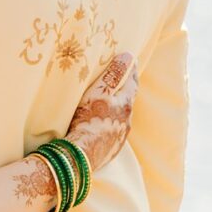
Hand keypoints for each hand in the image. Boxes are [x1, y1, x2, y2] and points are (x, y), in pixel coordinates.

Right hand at [68, 50, 136, 171]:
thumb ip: (114, 74)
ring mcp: (119, 138)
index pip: (132, 83)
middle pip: (127, 102)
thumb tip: (128, 56)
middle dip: (123, 91)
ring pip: (120, 119)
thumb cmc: (87, 120)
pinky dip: (109, 126)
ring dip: (116, 111)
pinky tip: (101, 127)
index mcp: (125, 105)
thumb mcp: (99, 92)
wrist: (79, 155)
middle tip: (118, 82)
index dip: (130, 71)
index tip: (129, 61)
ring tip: (107, 105)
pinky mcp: (111, 151)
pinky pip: (112, 134)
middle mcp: (127, 122)